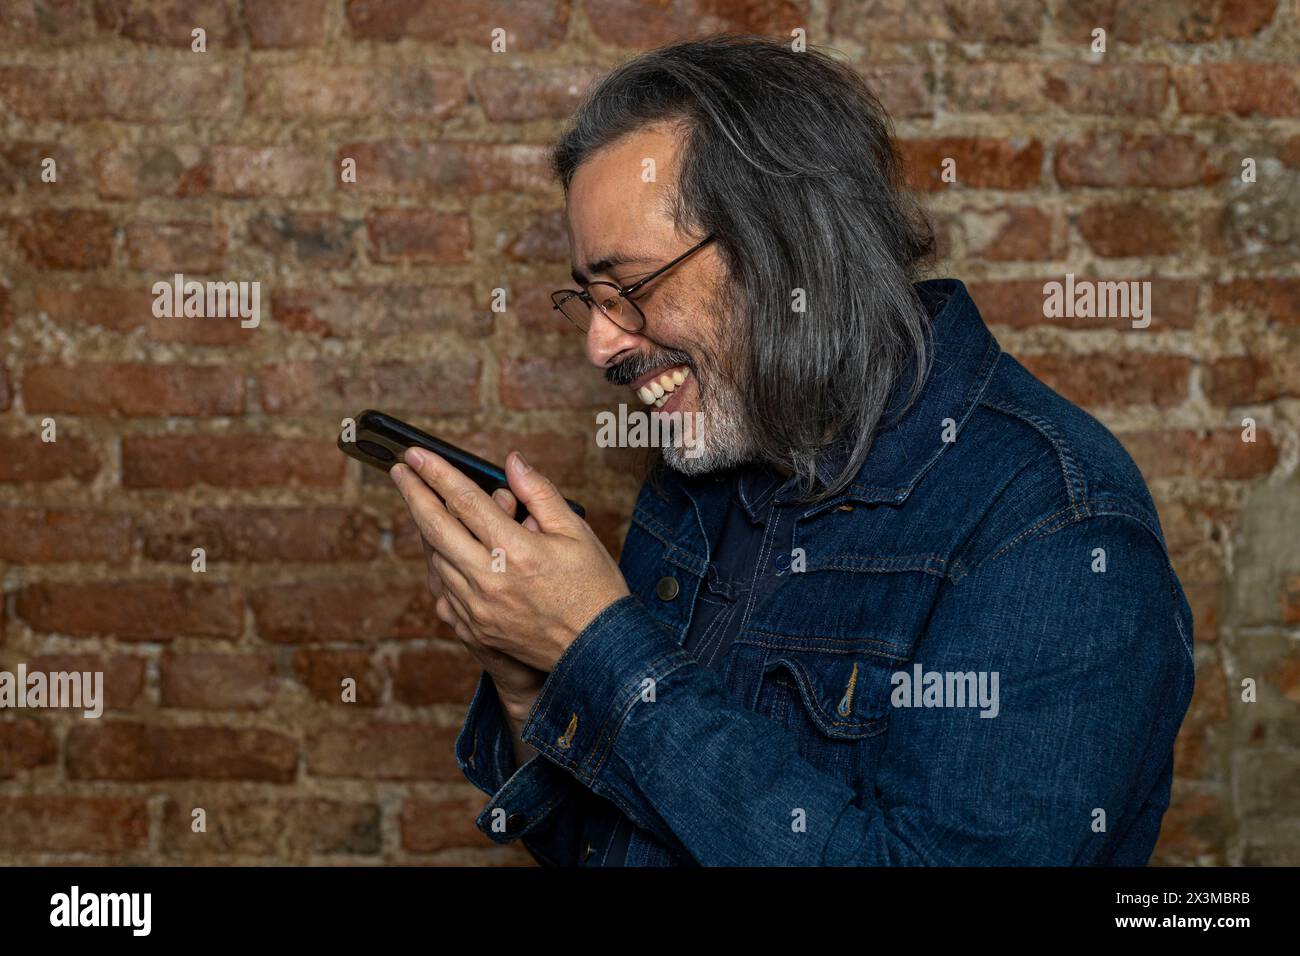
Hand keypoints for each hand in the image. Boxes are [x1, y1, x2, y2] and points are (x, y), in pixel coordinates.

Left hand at [390, 447, 629, 677]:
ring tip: (423, 504)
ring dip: (426, 529)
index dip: (436, 472)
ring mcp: (477, 609)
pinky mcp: (475, 630)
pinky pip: (444, 590)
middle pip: (436, 528)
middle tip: (399, 471)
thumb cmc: (594, 588)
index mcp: (516, 551)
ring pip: (436, 559)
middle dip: (413, 494)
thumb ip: (540, 493)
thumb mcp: (576, 532)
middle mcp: (489, 580)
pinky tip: (444, 550)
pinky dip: (441, 564)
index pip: (465, 500)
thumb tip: (512, 462)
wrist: (598, 651)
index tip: (415, 453)